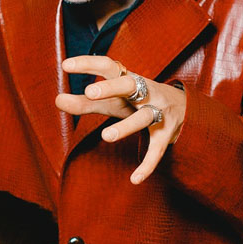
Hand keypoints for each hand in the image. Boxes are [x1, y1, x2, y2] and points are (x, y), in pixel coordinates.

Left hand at [53, 56, 185, 184]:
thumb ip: (87, 102)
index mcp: (129, 80)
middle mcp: (145, 92)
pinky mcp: (167, 134)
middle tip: (90, 92)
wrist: (185, 108)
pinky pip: (157, 149)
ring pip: (144, 117)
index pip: (109, 66)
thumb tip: (57, 100)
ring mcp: (158, 112)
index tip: (66, 65)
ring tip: (106, 137)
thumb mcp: (114, 101)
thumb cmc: (138, 102)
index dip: (88, 64)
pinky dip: (147, 164)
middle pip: (129, 85)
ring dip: (126, 126)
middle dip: (112, 87)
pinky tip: (135, 179)